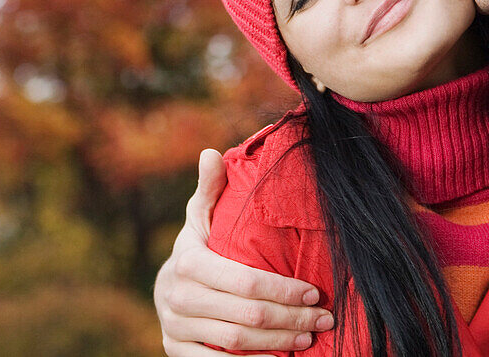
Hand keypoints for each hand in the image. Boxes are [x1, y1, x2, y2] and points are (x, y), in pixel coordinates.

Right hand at [155, 149, 333, 355]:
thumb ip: (209, 188)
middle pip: (246, 314)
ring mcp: (174, 327)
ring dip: (278, 342)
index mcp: (187, 262)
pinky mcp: (174, 350)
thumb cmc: (196, 248)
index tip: (315, 291)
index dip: (283, 289)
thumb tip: (210, 152)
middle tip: (324, 319)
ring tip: (309, 338)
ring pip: (236, 342)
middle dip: (291, 318)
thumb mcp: (200, 217)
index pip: (245, 281)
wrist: (163, 288)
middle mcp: (176, 296)